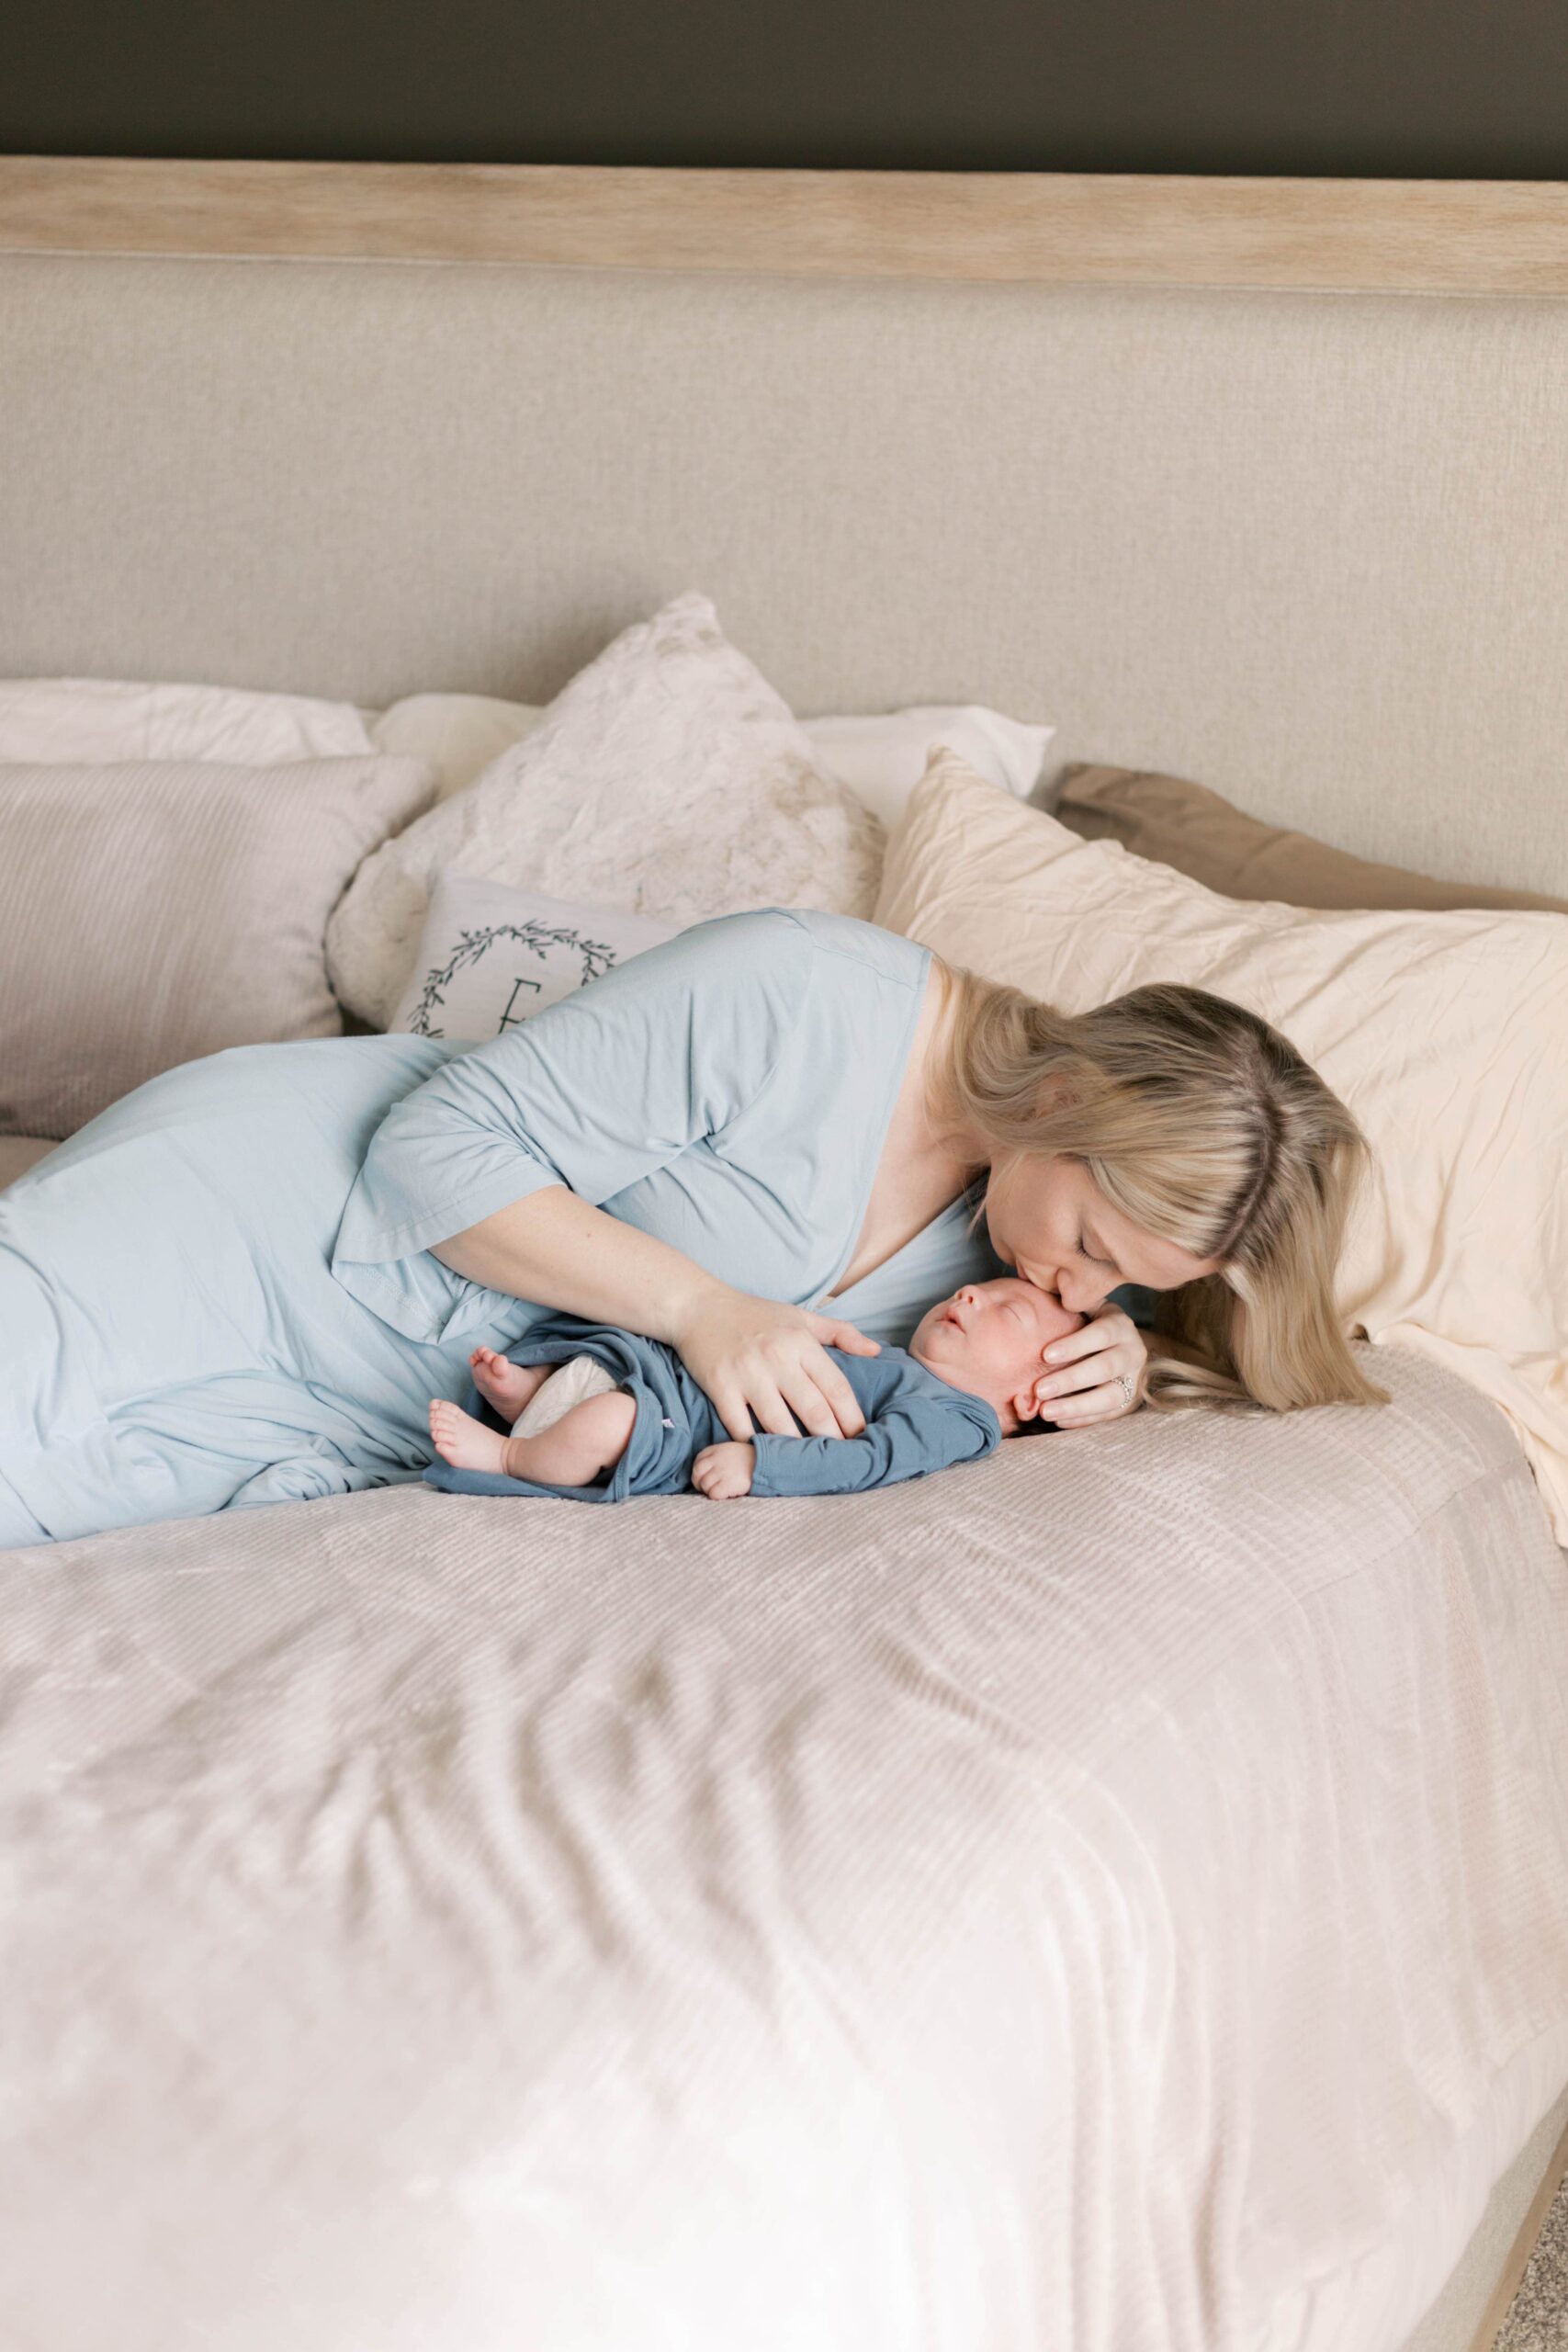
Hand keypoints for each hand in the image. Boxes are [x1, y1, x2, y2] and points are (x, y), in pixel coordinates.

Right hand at [670, 1286, 879, 1442]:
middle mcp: (777, 1357)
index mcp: (801, 1341)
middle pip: (815, 1411)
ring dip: (797, 1450)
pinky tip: (766, 1457)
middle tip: (842, 1462)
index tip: (862, 1439)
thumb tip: (877, 1351)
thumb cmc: (755, 1314)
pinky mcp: (720, 1387)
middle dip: (833, 1441)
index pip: (837, 1388)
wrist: (698, 1307)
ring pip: (780, 1425)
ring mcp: (747, 1374)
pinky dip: (754, 1446)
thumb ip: (841, 1333)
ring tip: (810, 1467)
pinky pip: (740, 1427)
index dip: (853, 1418)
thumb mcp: (800, 1317)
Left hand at [692, 1440, 756, 1498]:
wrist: (766, 1463)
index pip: (698, 1462)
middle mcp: (716, 1459)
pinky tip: (727, 1494)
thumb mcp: (730, 1450)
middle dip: (699, 1483)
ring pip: (704, 1485)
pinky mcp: (727, 1484)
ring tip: (721, 1491)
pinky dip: (718, 1496)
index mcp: (716, 1450)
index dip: (699, 1473)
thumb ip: (716, 1457)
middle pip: (697, 1474)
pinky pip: (713, 1494)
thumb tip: (704, 1473)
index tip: (704, 1478)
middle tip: (708, 1489)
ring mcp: (721, 1472)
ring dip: (710, 1491)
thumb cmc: (750, 1459)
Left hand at [1031, 1302, 1147, 1425]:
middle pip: (1105, 1367)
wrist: (1123, 1347)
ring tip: (1045, 1413)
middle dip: (1071, 1380)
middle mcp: (1131, 1351)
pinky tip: (1058, 1420)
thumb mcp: (1084, 1307)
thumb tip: (1032, 1278)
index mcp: (1119, 1324)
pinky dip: (1083, 1419)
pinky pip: (1108, 1414)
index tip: (1045, 1355)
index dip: (1075, 1344)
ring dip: (1077, 1406)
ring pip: (1110, 1396)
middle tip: (1038, 1390)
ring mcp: (1133, 1379)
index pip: (1101, 1333)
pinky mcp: (1128, 1401)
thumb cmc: (1088, 1323)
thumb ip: (1065, 1298)